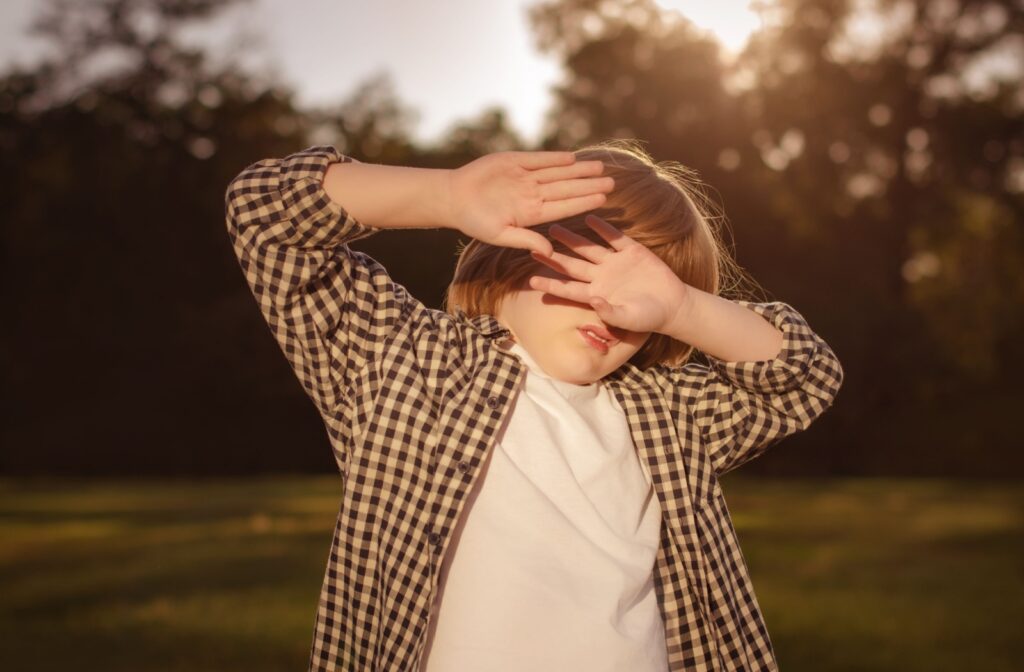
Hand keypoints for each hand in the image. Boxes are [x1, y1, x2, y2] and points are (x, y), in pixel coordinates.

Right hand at [447, 151, 614, 255]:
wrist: (453, 198)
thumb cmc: (475, 221)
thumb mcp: (500, 235)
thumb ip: (526, 239)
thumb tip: (549, 251)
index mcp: (532, 214)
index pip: (564, 207)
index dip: (583, 202)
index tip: (603, 199)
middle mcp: (532, 194)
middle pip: (566, 189)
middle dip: (589, 185)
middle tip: (612, 182)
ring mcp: (524, 177)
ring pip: (557, 173)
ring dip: (578, 170)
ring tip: (599, 166)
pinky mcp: (514, 161)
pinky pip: (538, 159)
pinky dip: (554, 158)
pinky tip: (572, 157)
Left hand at [527, 214, 691, 335]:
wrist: (673, 305)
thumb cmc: (648, 318)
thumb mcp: (629, 319)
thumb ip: (611, 312)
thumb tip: (593, 300)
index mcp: (597, 295)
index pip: (569, 289)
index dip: (551, 285)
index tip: (531, 281)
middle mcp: (601, 277)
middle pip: (572, 265)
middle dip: (553, 257)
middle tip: (533, 248)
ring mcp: (615, 263)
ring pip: (589, 248)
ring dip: (572, 239)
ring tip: (553, 228)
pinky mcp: (632, 251)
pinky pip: (615, 237)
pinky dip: (603, 227)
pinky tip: (590, 217)